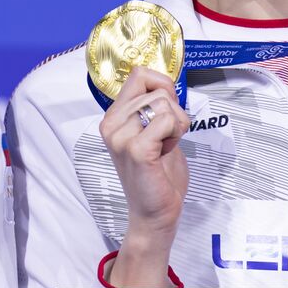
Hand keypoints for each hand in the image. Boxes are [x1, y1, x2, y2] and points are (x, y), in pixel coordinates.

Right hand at [98, 67, 189, 287]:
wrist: (155, 213)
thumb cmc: (158, 174)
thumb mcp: (155, 131)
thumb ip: (156, 106)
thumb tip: (165, 82)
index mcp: (113, 117)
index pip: (139, 74)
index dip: (162, 86)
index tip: (166, 110)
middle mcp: (112, 124)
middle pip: (157, 90)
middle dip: (173, 112)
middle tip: (164, 140)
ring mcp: (120, 137)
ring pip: (164, 104)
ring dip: (176, 125)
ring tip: (164, 147)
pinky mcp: (136, 150)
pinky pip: (167, 121)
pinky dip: (175, 134)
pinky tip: (165, 152)